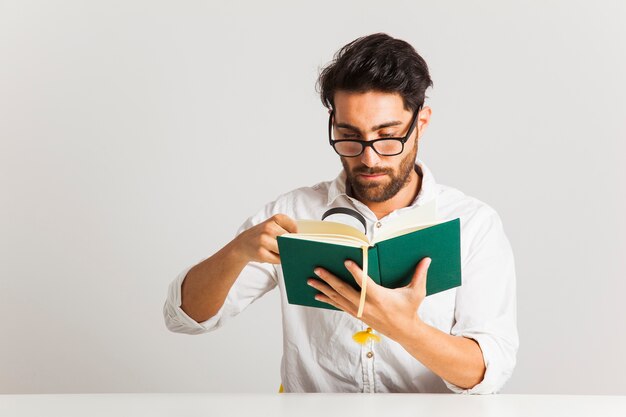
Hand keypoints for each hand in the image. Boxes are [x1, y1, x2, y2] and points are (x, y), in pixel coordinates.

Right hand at [233, 214, 297, 263]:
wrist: (243, 244)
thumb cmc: (263, 235)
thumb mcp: (273, 226)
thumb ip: (287, 230)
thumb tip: (300, 243)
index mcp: (276, 218)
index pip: (295, 227)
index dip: (296, 235)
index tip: (294, 238)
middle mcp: (269, 227)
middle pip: (290, 240)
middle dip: (290, 246)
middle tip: (287, 247)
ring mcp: (264, 240)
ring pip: (284, 250)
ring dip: (283, 253)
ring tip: (276, 250)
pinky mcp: (261, 253)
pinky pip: (277, 259)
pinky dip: (277, 259)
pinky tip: (271, 255)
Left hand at [308, 257, 430, 342]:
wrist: (405, 332)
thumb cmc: (410, 310)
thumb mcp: (417, 293)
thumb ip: (420, 274)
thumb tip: (427, 259)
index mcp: (381, 298)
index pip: (365, 284)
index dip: (355, 273)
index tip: (346, 262)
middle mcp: (368, 305)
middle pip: (345, 291)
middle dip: (330, 280)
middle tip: (318, 270)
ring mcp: (361, 311)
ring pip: (338, 299)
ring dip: (324, 289)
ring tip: (311, 280)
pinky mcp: (358, 314)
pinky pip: (340, 305)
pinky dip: (328, 299)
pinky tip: (318, 294)